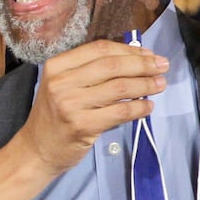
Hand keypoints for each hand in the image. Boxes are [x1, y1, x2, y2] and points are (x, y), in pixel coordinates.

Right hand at [20, 39, 168, 174]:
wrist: (37, 150)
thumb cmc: (55, 116)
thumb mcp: (63, 85)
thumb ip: (90, 71)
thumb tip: (135, 59)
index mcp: (57, 66)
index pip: (99, 49)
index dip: (129, 49)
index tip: (149, 53)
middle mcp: (61, 82)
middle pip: (112, 65)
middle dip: (143, 64)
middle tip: (162, 66)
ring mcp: (70, 104)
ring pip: (119, 87)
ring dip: (145, 84)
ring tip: (160, 84)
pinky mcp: (82, 126)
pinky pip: (119, 112)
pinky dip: (139, 108)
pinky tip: (148, 107)